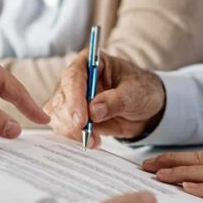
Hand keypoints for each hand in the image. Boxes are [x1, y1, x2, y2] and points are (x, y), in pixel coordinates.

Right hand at [45, 50, 165, 146]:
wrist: (144, 109)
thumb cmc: (141, 90)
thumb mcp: (135, 93)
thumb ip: (115, 100)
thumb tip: (94, 111)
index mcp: (90, 62)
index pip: (74, 76)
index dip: (75, 98)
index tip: (81, 119)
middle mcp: (77, 78)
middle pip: (61, 97)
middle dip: (71, 119)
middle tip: (86, 134)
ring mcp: (72, 97)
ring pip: (57, 113)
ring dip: (71, 130)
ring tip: (93, 139)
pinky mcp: (72, 115)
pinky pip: (62, 126)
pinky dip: (73, 137)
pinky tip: (92, 140)